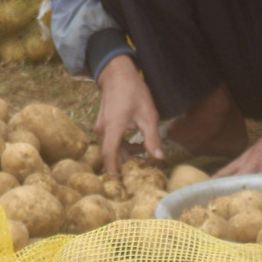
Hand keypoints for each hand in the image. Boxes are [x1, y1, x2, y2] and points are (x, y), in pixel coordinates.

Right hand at [95, 55, 163, 173]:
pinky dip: (124, 147)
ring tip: (146, 156)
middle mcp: (103, 130)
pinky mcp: (104, 124)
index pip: (109, 157)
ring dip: (128, 155)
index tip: (122, 187)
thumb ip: (152, 138)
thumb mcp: (148, 114)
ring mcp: (101, 127)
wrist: (117, 73)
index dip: (115, 174)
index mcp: (112, 129)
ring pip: (112, 149)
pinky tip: (139, 143)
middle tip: (145, 170)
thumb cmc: (133, 91)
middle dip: (127, 166)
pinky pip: (112, 142)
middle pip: (112, 156)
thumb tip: (159, 158)